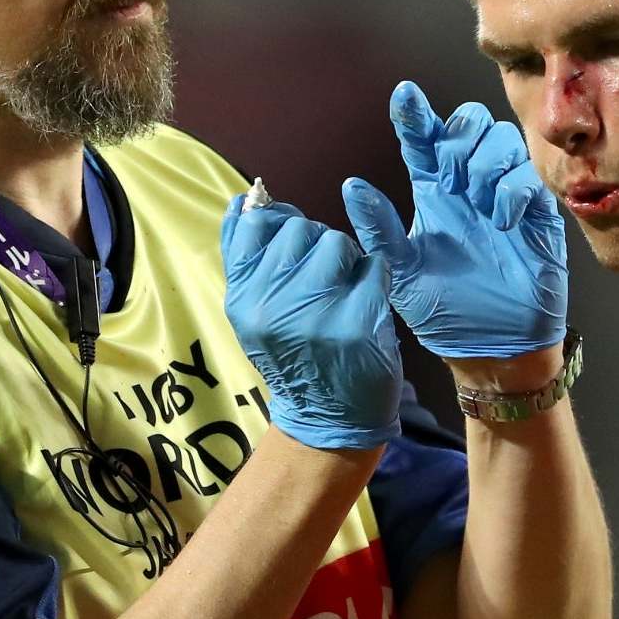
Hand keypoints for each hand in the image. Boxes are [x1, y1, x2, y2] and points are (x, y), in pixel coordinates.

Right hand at [220, 192, 400, 451]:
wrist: (330, 418)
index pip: (258, 224)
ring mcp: (315, 314)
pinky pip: (374, 266)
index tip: (295, 246)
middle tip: (324, 282)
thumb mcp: (255, 314)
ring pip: (338, 242)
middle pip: (302, 229)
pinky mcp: (357, 322)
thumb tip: (247, 200)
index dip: (282, 223)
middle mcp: (272, 305)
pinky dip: (376, 278)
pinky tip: (367, 305)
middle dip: (319, 245)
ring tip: (345, 293)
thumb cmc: (296, 356)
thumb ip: (247, 258)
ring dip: (349, 260)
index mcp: (242, 299)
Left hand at [341, 82, 567, 366]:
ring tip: (477, 201)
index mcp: (433, 191)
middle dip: (459, 138)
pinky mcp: (537, 214)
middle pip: (469, 122)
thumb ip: (378, 229)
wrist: (489, 346)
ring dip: (486, 161)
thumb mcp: (401, 271)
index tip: (403, 95)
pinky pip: (530, 176)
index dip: (414, 112)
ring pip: (502, 138)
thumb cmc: (443, 309)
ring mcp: (505, 196)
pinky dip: (513, 189)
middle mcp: (469, 185)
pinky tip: (501, 219)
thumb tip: (351, 186)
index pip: (423, 138)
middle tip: (450, 180)